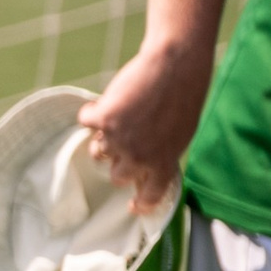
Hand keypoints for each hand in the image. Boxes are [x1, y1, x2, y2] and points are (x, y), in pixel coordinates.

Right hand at [78, 35, 214, 213]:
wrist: (176, 64)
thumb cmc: (184, 95)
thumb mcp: (181, 133)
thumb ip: (162, 154)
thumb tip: (142, 166)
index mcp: (164, 163)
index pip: (150, 197)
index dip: (141, 204)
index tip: (133, 206)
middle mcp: (139, 157)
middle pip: (117, 176)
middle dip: (119, 162)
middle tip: (125, 142)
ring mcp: (118, 139)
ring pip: (99, 150)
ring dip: (105, 137)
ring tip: (120, 116)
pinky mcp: (102, 119)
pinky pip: (86, 121)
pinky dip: (93, 111)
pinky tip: (108, 100)